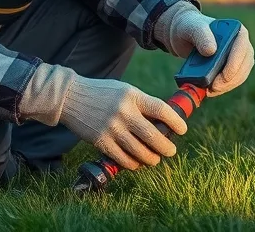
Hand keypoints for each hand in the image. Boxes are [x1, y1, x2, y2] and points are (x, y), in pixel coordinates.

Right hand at [58, 75, 187, 170]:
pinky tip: (137, 162)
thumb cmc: (103, 94)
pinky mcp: (101, 141)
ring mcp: (112, 128)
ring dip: (152, 159)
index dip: (175, 121)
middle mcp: (124, 112)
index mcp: (132, 96)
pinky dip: (133, 163)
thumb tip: (163, 123)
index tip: (183, 129)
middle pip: (153, 136)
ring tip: (155, 159)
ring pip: (140, 152)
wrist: (71, 97)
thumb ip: (142, 104)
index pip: (161, 110)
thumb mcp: (125, 91)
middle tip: (170, 151)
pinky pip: (123, 159)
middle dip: (166, 147)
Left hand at [165, 8, 254, 96]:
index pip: (242, 47)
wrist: (184, 37)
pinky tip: (210, 90)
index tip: (221, 77)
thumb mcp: (192, 28)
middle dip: (230, 79)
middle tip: (213, 88)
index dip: (235, 64)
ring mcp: (240, 57)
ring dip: (226, 86)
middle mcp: (242, 44)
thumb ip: (201, 36)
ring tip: (209, 90)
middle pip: (244, 65)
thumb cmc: (189, 28)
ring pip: (240, 76)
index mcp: (236, 30)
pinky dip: (223, 88)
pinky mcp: (234, 69)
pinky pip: (233, 81)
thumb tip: (211, 51)